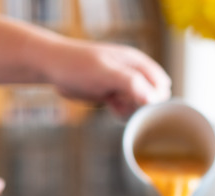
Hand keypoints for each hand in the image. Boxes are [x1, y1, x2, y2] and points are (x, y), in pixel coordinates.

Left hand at [40, 39, 171, 117]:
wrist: (52, 67)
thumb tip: (155, 98)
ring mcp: (123, 84)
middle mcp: (134, 73)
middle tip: (122, 101)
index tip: (137, 104)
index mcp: (138, 63)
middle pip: (153, 98)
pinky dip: (121, 112)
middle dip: (142, 106)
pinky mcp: (113, 94)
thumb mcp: (107, 74)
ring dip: (130, 110)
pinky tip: (110, 107)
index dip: (154, 99)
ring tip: (114, 102)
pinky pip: (127, 108)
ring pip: (140, 105)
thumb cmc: (79, 65)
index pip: (162, 85)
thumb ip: (132, 84)